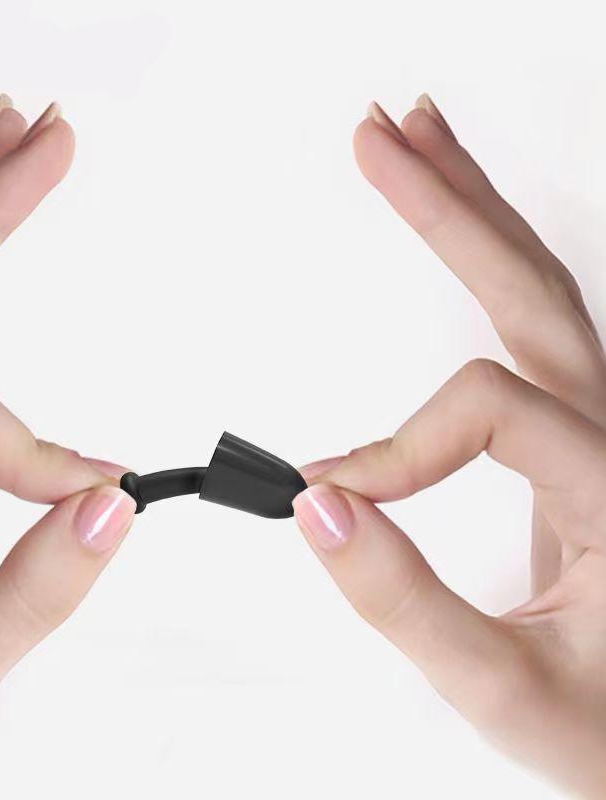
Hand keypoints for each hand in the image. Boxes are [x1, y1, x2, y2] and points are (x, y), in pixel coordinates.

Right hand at [296, 96, 605, 797]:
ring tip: (415, 142)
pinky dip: (486, 261)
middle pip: (534, 287)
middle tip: (377, 135)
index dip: (397, 445)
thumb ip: (405, 602)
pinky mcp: (573, 437)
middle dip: (448, 203)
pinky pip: (533, 326)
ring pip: (542, 289)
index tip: (335, 497)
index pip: (486, 409)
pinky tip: (459, 229)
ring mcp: (599, 428)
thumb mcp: (505, 691)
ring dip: (474, 208)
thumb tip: (321, 506)